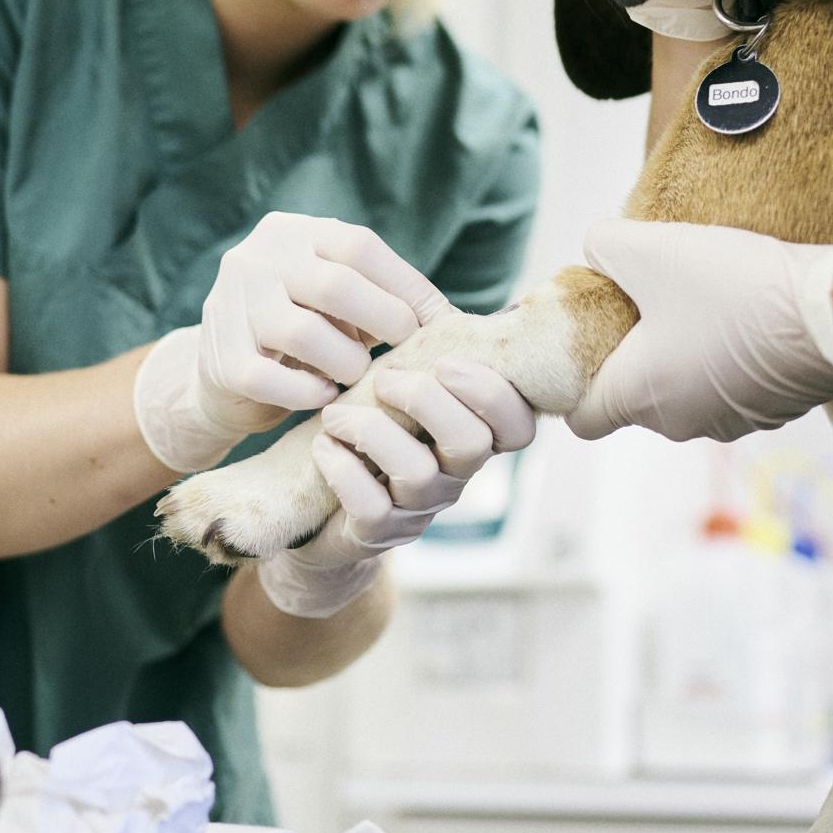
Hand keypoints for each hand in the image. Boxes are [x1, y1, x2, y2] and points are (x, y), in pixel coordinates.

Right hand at [134, 214, 452, 473]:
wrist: (224, 378)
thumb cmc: (305, 334)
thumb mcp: (339, 302)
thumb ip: (382, 297)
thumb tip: (452, 320)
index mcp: (290, 232)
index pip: (358, 245)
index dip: (404, 285)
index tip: (437, 321)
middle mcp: (254, 259)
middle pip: (334, 284)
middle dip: (384, 320)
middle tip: (407, 350)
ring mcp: (229, 306)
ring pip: (304, 333)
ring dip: (347, 362)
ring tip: (359, 375)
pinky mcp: (220, 359)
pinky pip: (274, 379)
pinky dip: (310, 393)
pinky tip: (325, 397)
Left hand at [255, 358, 534, 617]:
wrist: (314, 506)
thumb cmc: (367, 430)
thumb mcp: (401, 388)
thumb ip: (426, 353)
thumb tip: (427, 298)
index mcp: (473, 436)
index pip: (518, 426)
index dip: (494, 394)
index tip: (445, 362)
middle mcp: (455, 477)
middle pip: (472, 444)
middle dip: (427, 401)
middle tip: (384, 377)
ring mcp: (419, 509)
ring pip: (417, 473)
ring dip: (371, 430)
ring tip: (334, 413)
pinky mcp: (378, 534)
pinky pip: (372, 508)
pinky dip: (344, 471)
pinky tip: (324, 447)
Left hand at [563, 220, 832, 442]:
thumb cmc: (736, 290)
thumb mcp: (652, 249)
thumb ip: (604, 247)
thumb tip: (597, 250)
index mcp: (639, 397)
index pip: (582, 417)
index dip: (574, 381)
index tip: (587, 339)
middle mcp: (680, 422)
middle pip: (634, 395)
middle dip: (634, 351)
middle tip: (646, 297)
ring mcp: (729, 421)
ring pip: (685, 388)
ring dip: (684, 349)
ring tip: (699, 295)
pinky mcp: (772, 409)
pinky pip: (730, 384)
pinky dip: (727, 356)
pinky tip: (743, 311)